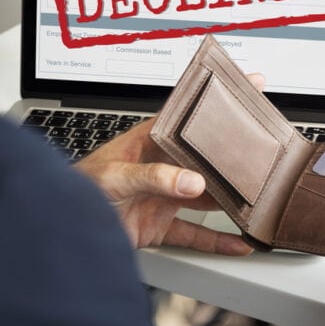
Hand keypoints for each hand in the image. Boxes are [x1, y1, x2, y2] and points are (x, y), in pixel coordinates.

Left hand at [74, 74, 263, 255]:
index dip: (217, 102)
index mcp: (149, 141)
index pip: (189, 116)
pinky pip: (196, 233)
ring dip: (230, 198)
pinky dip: (217, 240)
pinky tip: (237, 241)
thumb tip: (190, 182)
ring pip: (207, 196)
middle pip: (204, 157)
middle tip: (263, 149)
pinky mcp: (160, 226)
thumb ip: (153, 177)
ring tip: (256, 197)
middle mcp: (161, 167)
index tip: (247, 84)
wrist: (60, 227)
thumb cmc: (76, 190)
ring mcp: (163, 196)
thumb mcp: (114, 176)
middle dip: (232, 154)